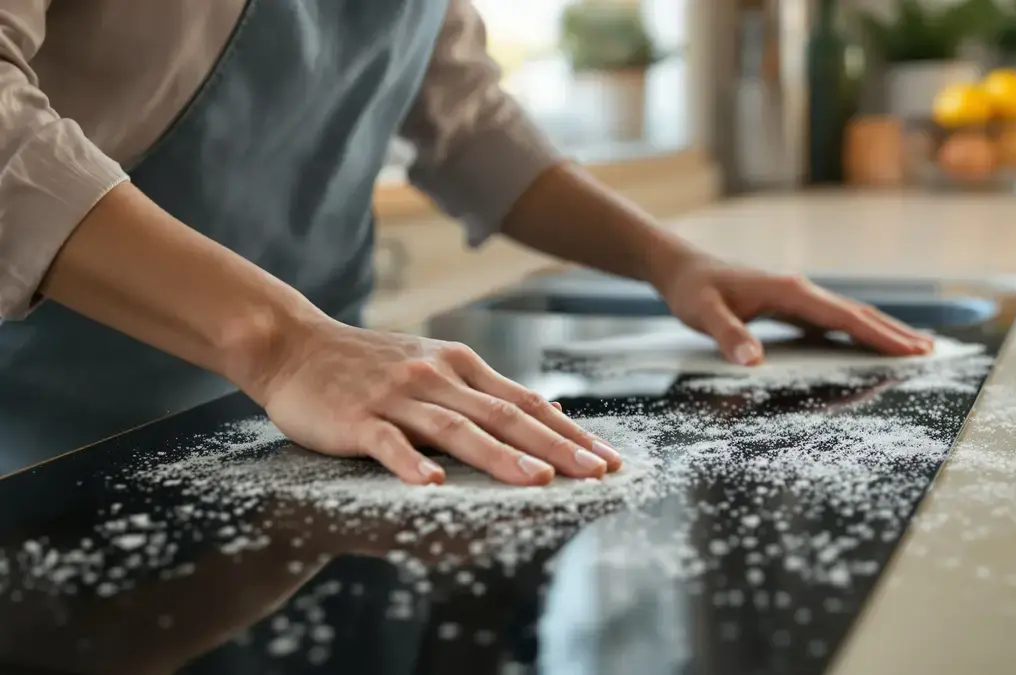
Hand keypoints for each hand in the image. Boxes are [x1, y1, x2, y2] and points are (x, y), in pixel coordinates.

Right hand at [249, 319, 621, 485]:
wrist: (293, 345)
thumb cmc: (369, 364)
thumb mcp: (437, 365)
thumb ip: (489, 391)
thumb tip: (549, 408)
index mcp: (461, 366)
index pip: (526, 402)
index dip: (570, 431)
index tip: (609, 458)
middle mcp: (437, 377)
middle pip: (504, 415)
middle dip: (555, 446)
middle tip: (596, 472)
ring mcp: (397, 396)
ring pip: (456, 429)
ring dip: (499, 456)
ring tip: (538, 480)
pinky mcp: (357, 417)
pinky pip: (388, 442)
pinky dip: (412, 463)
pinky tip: (434, 485)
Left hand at [655, 255, 934, 364]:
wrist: (681, 268)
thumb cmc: (692, 291)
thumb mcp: (702, 315)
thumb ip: (728, 336)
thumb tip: (754, 362)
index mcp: (790, 291)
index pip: (845, 317)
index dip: (879, 336)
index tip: (910, 351)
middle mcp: (800, 290)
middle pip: (858, 313)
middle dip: (894, 333)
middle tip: (930, 354)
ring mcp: (798, 295)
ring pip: (850, 314)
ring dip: (882, 330)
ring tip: (915, 348)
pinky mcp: (790, 303)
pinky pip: (833, 319)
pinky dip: (858, 330)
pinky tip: (869, 342)